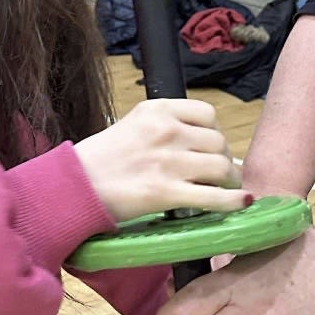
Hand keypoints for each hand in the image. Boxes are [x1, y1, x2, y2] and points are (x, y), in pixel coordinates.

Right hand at [76, 98, 244, 225]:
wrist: (73, 187)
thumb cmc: (99, 160)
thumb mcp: (132, 126)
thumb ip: (164, 128)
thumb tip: (199, 144)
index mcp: (157, 110)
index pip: (206, 113)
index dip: (214, 133)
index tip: (211, 148)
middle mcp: (166, 130)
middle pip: (218, 142)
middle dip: (224, 160)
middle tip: (219, 175)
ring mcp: (167, 161)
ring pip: (221, 167)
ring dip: (229, 181)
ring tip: (225, 190)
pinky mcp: (165, 192)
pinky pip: (213, 196)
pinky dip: (232, 201)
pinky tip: (241, 204)